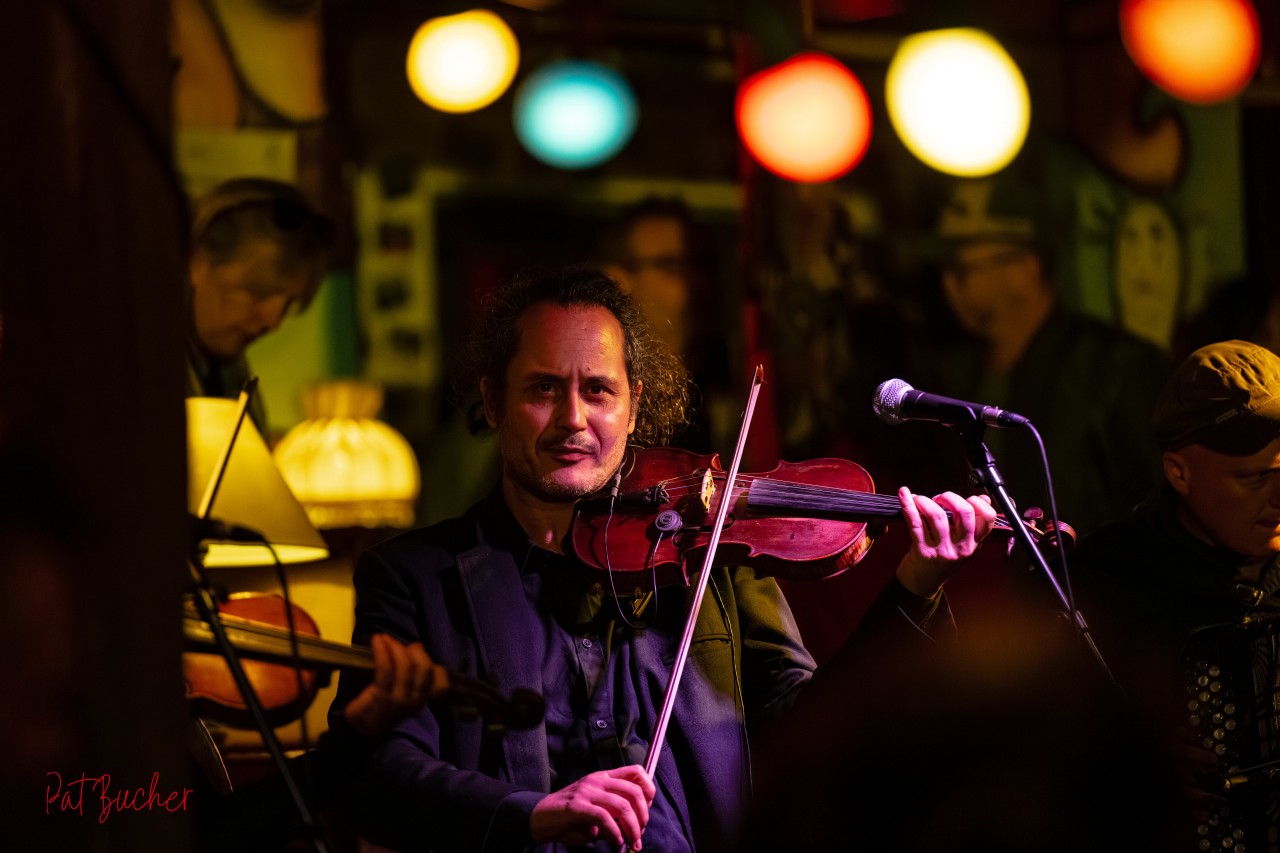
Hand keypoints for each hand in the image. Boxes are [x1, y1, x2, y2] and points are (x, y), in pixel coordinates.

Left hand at [343, 634, 442, 738]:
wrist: (362, 729)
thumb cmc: (384, 706)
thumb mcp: (402, 690)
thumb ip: (412, 670)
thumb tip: (418, 646)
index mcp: (423, 698)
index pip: (441, 683)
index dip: (433, 663)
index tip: (416, 648)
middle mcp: (416, 700)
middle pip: (424, 669)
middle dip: (412, 650)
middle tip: (395, 642)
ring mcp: (400, 699)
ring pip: (405, 667)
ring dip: (395, 647)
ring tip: (383, 638)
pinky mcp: (382, 697)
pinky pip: (385, 669)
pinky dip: (382, 652)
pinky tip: (377, 641)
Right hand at [530, 765, 654, 848]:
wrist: (539, 818)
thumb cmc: (569, 818)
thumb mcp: (595, 811)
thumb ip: (614, 815)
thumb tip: (633, 828)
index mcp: (603, 778)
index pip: (636, 772)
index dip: (649, 790)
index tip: (646, 811)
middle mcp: (597, 780)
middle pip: (634, 791)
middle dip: (643, 816)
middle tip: (639, 835)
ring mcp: (587, 791)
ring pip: (622, 806)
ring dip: (632, 828)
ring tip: (632, 843)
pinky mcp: (577, 806)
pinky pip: (604, 818)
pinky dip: (615, 833)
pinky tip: (616, 842)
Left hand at [895, 487, 995, 598]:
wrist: (923, 583)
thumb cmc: (942, 560)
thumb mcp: (963, 544)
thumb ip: (973, 523)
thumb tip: (983, 498)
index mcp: (974, 543)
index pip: (988, 517)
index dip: (978, 502)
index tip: (966, 499)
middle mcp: (961, 547)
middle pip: (964, 512)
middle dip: (950, 497)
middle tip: (939, 499)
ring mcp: (942, 550)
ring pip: (937, 515)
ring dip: (926, 500)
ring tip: (920, 500)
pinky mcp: (922, 550)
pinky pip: (915, 522)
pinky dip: (907, 504)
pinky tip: (904, 494)